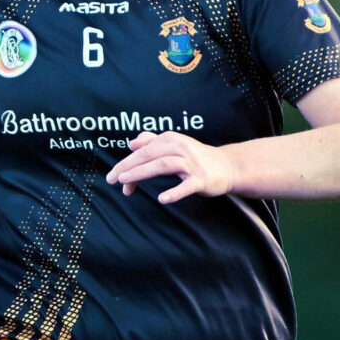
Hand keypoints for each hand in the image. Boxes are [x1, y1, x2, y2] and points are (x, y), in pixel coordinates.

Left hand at [105, 131, 233, 202]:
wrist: (227, 166)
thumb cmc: (196, 157)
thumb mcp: (174, 145)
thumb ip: (152, 141)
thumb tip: (132, 143)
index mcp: (170, 140)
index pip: (143, 150)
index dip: (126, 163)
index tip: (113, 177)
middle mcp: (180, 148)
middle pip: (149, 155)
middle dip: (127, 166)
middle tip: (111, 179)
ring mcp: (191, 164)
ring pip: (162, 165)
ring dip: (142, 172)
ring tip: (126, 182)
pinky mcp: (201, 179)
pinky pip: (186, 186)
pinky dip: (174, 192)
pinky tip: (162, 199)